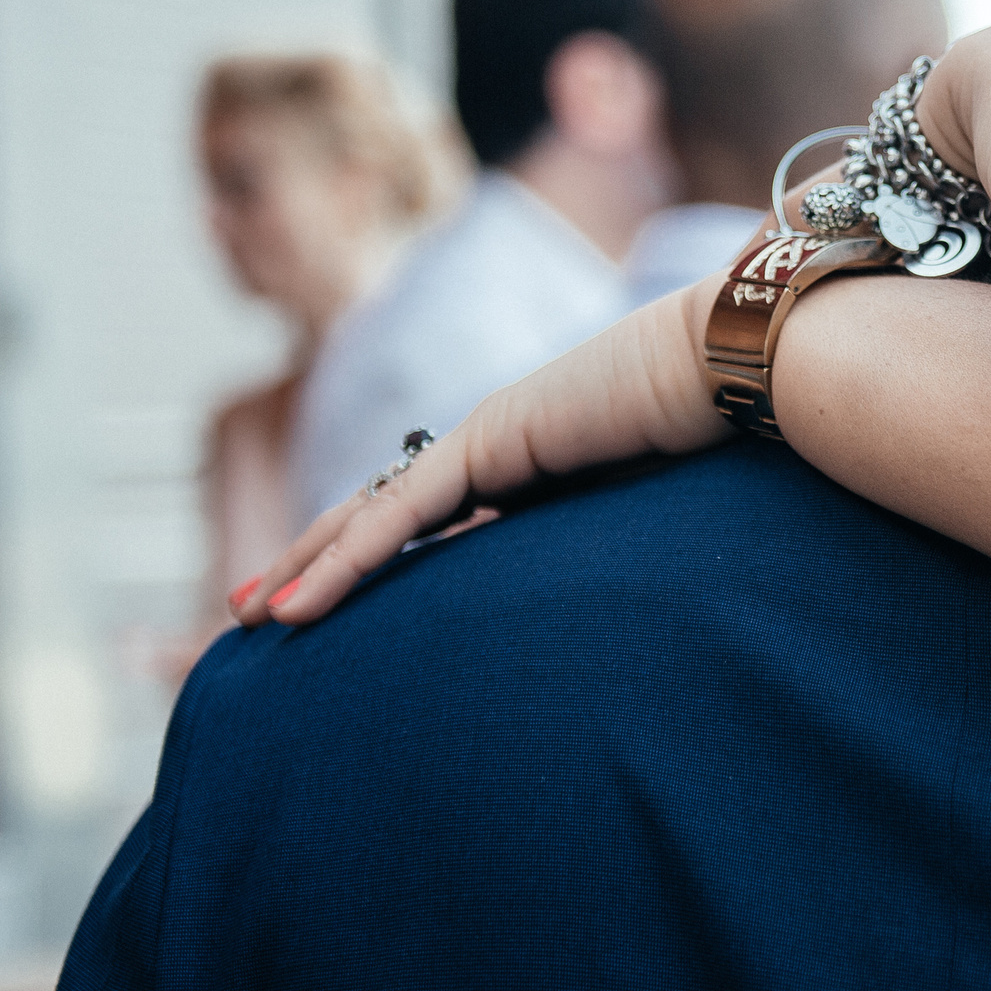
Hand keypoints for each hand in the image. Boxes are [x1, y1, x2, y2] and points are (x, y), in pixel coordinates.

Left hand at [240, 280, 731, 627]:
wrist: (739, 364)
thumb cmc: (724, 436)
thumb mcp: (654, 515)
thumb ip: (616, 553)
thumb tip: (625, 625)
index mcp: (538, 466)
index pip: (434, 518)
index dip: (375, 557)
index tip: (332, 606)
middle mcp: (502, 447)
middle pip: (385, 512)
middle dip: (315, 560)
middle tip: (254, 611)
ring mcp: (490, 437)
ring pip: (375, 512)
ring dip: (306, 564)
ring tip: (251, 612)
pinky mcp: (488, 440)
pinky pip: (402, 516)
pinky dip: (344, 562)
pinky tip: (298, 605)